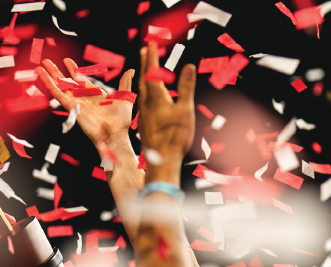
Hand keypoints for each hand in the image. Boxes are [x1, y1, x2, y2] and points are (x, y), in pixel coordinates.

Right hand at [35, 59, 135, 150]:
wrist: (114, 134)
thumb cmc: (120, 120)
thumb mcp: (125, 97)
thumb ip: (125, 83)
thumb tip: (131, 70)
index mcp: (94, 93)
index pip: (80, 78)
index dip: (73, 69)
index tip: (66, 60)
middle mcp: (82, 97)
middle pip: (65, 81)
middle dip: (56, 71)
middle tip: (46, 61)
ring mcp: (75, 101)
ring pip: (58, 86)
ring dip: (48, 76)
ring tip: (39, 66)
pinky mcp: (71, 107)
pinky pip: (58, 94)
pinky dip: (50, 85)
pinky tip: (43, 77)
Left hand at [136, 41, 196, 176]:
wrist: (162, 159)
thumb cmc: (175, 136)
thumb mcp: (185, 109)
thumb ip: (186, 87)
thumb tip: (188, 66)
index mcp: (156, 97)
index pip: (152, 72)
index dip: (152, 57)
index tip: (151, 44)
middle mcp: (147, 103)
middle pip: (144, 78)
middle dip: (145, 63)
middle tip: (144, 50)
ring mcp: (145, 113)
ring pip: (142, 90)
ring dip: (144, 76)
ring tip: (144, 68)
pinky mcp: (146, 122)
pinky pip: (143, 101)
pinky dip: (145, 91)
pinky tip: (147, 96)